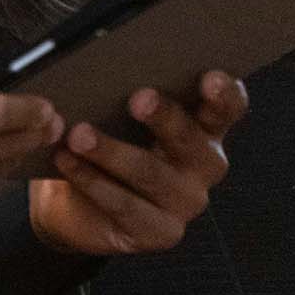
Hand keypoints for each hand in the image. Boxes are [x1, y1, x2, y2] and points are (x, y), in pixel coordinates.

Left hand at [30, 72, 246, 254]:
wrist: (75, 202)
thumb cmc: (105, 140)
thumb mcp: (116, 113)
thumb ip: (127, 91)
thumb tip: (106, 62)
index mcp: (204, 127)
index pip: (227, 108)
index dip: (224, 94)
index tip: (210, 78)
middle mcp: (204, 164)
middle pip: (192, 139)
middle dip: (164, 117)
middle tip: (136, 99)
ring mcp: (186, 201)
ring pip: (152, 174)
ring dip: (112, 152)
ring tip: (78, 135)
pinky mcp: (162, 232)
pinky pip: (126, 206)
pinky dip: (92, 181)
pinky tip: (67, 162)